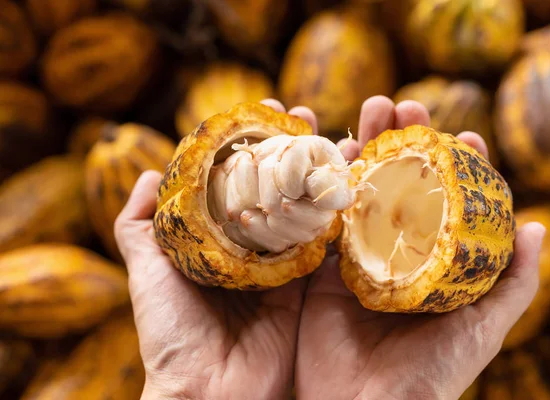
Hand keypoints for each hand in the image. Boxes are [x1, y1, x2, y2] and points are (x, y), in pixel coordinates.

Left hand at [114, 99, 319, 399]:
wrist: (209, 391)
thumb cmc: (172, 332)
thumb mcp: (147, 271)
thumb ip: (138, 225)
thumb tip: (147, 173)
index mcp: (219, 240)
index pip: (239, 178)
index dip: (251, 144)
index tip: (265, 111)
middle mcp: (254, 247)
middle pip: (278, 186)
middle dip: (292, 147)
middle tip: (303, 114)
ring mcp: (285, 264)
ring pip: (307, 206)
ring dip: (322, 169)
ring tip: (333, 133)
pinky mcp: (311, 285)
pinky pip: (330, 243)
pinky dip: (342, 211)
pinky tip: (353, 176)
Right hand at [295, 96, 545, 399]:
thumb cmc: (432, 372)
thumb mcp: (483, 327)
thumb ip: (512, 283)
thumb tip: (538, 228)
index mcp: (432, 263)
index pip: (446, 202)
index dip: (457, 165)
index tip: (465, 134)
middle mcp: (394, 253)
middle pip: (399, 184)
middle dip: (405, 142)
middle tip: (408, 106)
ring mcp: (355, 256)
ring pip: (360, 188)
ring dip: (366, 146)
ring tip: (374, 109)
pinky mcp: (320, 267)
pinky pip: (322, 216)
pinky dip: (327, 181)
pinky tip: (337, 147)